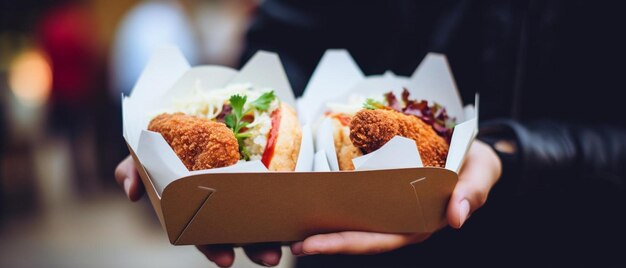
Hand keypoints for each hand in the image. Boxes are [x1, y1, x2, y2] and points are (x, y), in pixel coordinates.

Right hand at [114, 156, 282, 266]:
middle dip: (254, 248)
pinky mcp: (263, 170)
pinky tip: (298, 214)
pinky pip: (276, 189)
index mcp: (196, 208)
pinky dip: (287, 201)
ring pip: (261, 216)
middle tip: (270, 258)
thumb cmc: (166, 141)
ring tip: (287, 243)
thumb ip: (133, 170)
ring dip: (274, 232)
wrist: (194, 110)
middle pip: (240, 232)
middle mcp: (222, 204)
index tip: (226, 260)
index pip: (205, 235)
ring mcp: (243, 188)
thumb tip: (131, 192)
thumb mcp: (145, 155)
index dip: (214, 248)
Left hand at [290, 140, 501, 255]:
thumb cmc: (476, 165)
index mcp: (418, 223)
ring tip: (292, 225)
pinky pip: (357, 198)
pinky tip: (311, 198)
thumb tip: (457, 218)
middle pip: (358, 235)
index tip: (312, 245)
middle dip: (325, 240)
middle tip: (291, 242)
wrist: (473, 150)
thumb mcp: (480, 174)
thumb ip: (472, 193)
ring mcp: (390, 206)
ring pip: (354, 219)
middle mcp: (399, 219)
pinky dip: (335, 200)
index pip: (377, 240)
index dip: (344, 244)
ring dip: (325, 223)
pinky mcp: (384, 189)